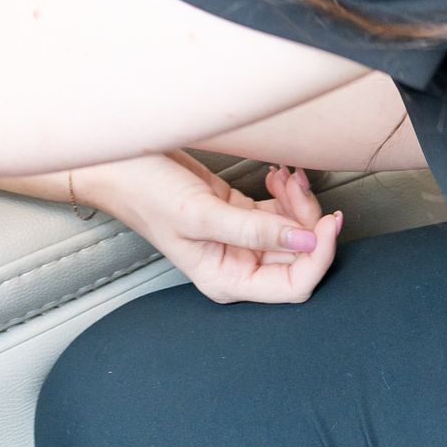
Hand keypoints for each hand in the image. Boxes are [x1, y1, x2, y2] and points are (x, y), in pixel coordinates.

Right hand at [83, 153, 342, 305]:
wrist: (117, 161)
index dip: (318, 257)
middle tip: (299, 186)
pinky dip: (285, 193)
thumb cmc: (145, 192)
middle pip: (297, 256)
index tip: (329, 223)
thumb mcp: (199, 214)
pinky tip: (277, 173)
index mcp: (227, 279)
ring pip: (291, 231)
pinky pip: (276, 211)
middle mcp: (237, 264)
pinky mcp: (236, 212)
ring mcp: (239, 238)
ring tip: (286, 175)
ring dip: (298, 203)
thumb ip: (254, 231)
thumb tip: (306, 243)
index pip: (293, 285)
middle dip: (307, 220)